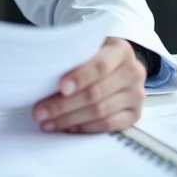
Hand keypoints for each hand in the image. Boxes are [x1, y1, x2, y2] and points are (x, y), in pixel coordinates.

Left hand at [32, 37, 146, 133]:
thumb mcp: (88, 48)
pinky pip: (109, 125)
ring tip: (48, 122)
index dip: (80, 78)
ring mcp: (136, 95)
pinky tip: (68, 127)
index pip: (100, 66)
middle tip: (40, 112)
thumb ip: (74, 58)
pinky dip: (85, 128)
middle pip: (96, 93)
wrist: (117, 65)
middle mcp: (133, 72)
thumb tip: (44, 76)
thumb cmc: (96, 55)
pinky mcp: (134, 114)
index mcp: (121, 51)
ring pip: (100, 112)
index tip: (61, 88)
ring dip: (69, 119)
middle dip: (63, 105)